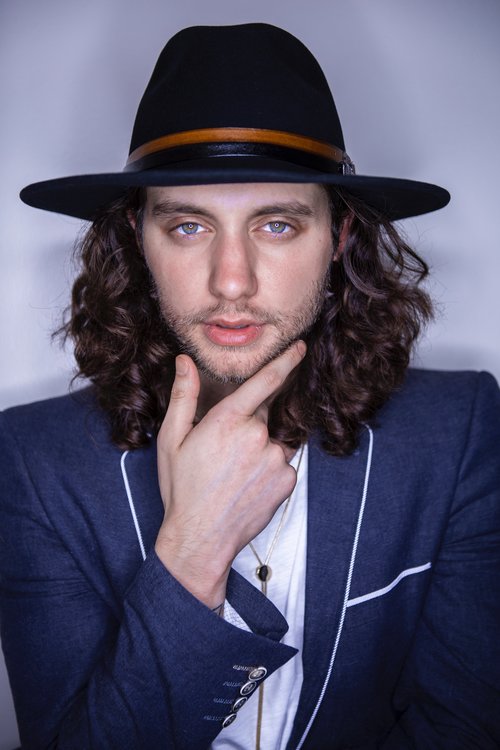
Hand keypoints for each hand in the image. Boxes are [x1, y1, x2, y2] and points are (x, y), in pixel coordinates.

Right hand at [154, 341, 305, 607]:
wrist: (201, 539)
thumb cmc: (182, 488)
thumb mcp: (171, 439)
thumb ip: (183, 396)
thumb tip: (185, 362)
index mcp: (228, 420)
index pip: (265, 381)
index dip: (286, 361)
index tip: (301, 348)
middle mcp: (257, 436)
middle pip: (264, 415)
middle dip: (249, 424)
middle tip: (225, 452)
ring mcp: (276, 459)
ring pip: (273, 440)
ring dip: (260, 448)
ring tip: (234, 473)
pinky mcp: (288, 480)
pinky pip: (282, 463)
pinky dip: (268, 468)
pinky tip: (247, 484)